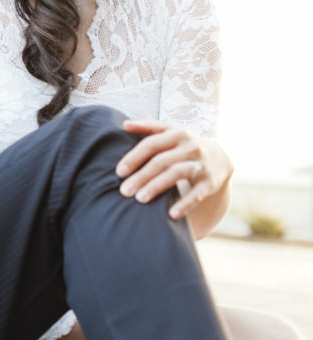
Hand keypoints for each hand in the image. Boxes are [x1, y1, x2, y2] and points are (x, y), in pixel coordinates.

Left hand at [116, 119, 232, 221]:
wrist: (219, 157)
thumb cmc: (184, 144)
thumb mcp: (170, 132)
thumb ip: (148, 126)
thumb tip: (124, 124)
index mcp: (177, 134)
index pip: (151, 144)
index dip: (134, 158)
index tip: (119, 172)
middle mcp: (190, 147)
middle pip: (161, 161)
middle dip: (141, 176)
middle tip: (124, 191)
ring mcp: (201, 164)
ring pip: (176, 174)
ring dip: (157, 187)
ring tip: (140, 199)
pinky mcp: (211, 182)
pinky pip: (197, 194)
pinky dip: (185, 204)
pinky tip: (171, 214)